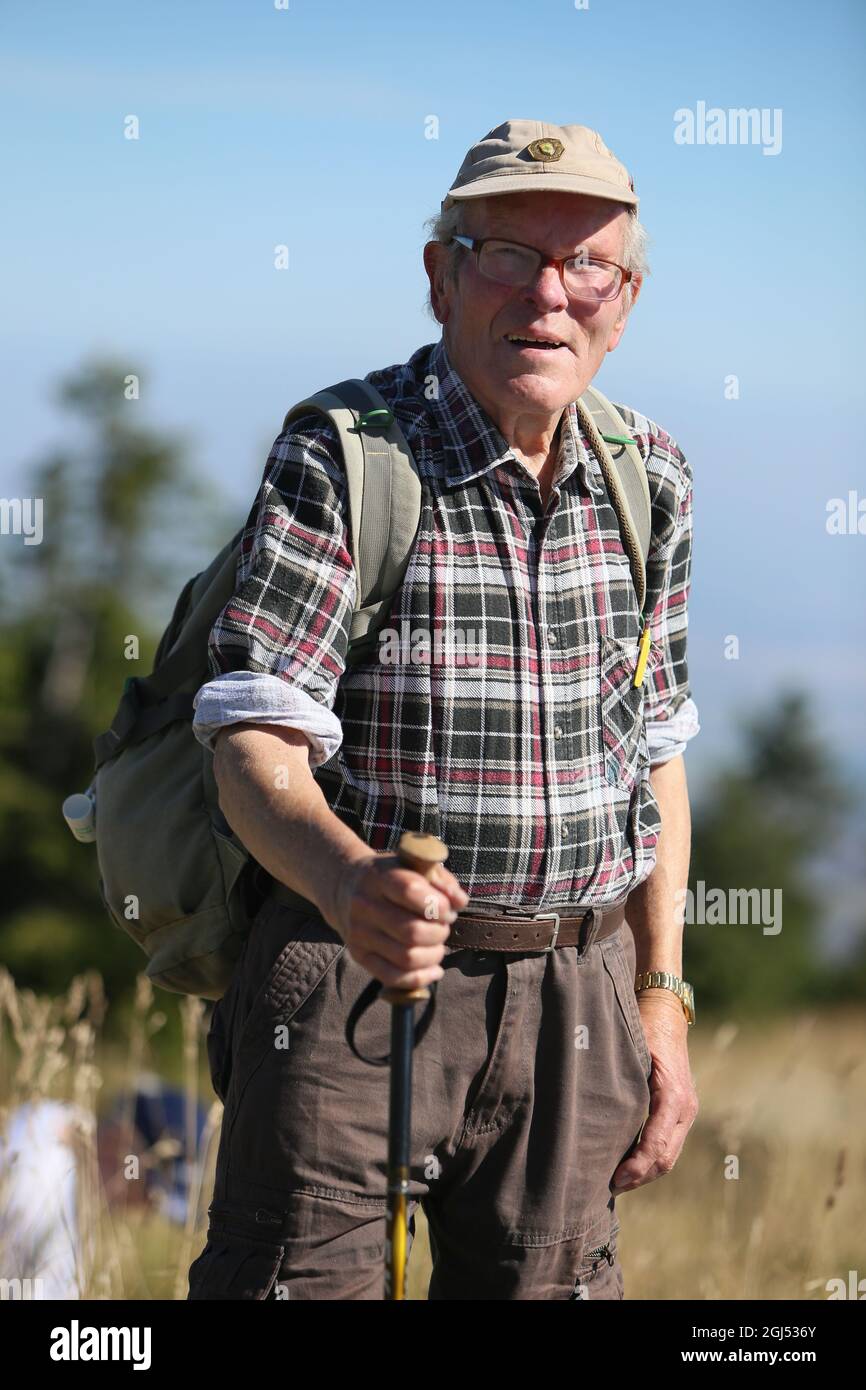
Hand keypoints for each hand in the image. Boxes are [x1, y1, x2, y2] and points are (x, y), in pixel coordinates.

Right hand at [326, 852, 469, 989]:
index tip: (447, 909)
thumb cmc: (391, 877)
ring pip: (407, 958)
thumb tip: (459, 902)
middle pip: (412, 932)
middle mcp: (364, 906)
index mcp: (379, 877)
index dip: (438, 905)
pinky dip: (420, 978)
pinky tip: (434, 970)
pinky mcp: (358, 955)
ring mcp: (359, 934)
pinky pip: (393, 977)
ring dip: (433, 955)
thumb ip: (441, 881)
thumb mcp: (414, 866)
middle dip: (439, 933)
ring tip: (437, 945)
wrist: (346, 888)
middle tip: (443, 927)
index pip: (410, 891)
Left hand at [610, 990, 697, 1192]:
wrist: (665, 1013)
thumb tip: (590, 1113)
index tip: (614, 1180)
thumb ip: (617, 1081)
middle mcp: (685, 1107)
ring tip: (617, 1183)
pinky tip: (630, 1165)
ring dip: (646, 1173)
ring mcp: (686, 1111)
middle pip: (666, 1157)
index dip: (636, 1166)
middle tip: (610, 1188)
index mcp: (673, 1095)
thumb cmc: (642, 1028)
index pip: (656, 1142)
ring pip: (670, 1156)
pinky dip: (652, 1160)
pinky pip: (669, 1144)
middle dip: (639, 1177)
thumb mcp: (630, 1050)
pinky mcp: (682, 1112)